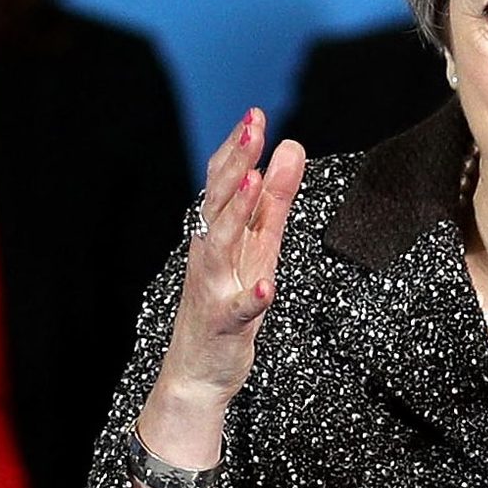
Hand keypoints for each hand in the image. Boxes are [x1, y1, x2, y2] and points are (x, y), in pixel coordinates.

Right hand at [159, 109, 308, 402]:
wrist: (197, 373)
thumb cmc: (226, 304)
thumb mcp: (257, 247)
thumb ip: (274, 201)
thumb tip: (291, 148)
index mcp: (216, 233)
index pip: (221, 183)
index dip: (237, 149)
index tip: (255, 113)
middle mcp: (209, 254)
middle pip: (218, 202)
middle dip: (236, 163)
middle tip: (254, 127)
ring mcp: (213, 288)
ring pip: (220, 244)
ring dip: (237, 212)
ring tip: (254, 182)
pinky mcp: (225, 325)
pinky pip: (235, 310)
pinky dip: (250, 297)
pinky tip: (265, 288)